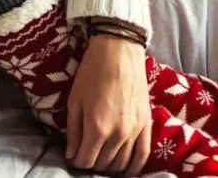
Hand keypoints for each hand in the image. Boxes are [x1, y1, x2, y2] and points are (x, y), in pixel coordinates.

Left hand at [65, 35, 151, 175]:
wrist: (119, 51)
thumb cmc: (91, 72)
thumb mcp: (74, 100)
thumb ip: (73, 131)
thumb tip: (71, 154)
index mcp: (97, 128)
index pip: (86, 160)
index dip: (76, 161)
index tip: (72, 157)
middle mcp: (118, 134)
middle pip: (104, 164)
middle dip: (91, 163)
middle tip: (84, 154)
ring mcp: (135, 131)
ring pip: (122, 163)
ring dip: (110, 165)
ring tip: (101, 158)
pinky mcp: (146, 124)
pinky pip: (143, 155)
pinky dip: (134, 167)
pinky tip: (127, 171)